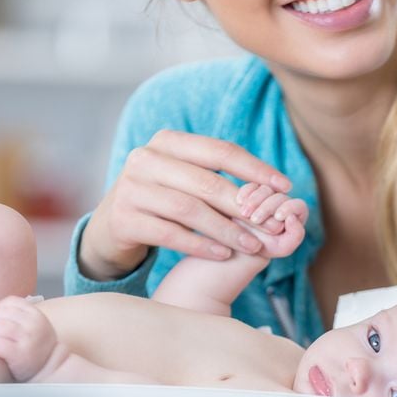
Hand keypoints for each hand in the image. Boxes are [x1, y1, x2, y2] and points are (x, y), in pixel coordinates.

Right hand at [80, 131, 291, 279]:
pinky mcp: (123, 219)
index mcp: (167, 142)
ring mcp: (130, 188)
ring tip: (252, 245)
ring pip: (189, 209)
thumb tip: (275, 188)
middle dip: (244, 205)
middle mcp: (146, 158)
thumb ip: (218, 178)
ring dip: (225, 230)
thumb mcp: (185, 179)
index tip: (284, 187)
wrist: (111, 228)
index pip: (220, 150)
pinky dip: (200, 245)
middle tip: (272, 224)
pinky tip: (222, 254)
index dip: (254, 168)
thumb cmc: (162, 200)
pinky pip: (169, 233)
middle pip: (206, 181)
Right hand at [236, 183, 307, 258]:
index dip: (289, 208)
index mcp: (294, 215)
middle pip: (280, 196)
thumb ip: (296, 236)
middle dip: (267, 207)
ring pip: (265, 188)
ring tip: (245, 214)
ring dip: (255, 199)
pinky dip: (245, 191)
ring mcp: (266, 196)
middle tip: (255, 219)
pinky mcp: (250, 192)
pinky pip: (250, 185)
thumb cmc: (264, 248)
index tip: (277, 216)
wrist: (239, 246)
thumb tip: (293, 217)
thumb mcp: (282, 247)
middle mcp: (281, 203)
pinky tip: (240, 202)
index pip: (299, 205)